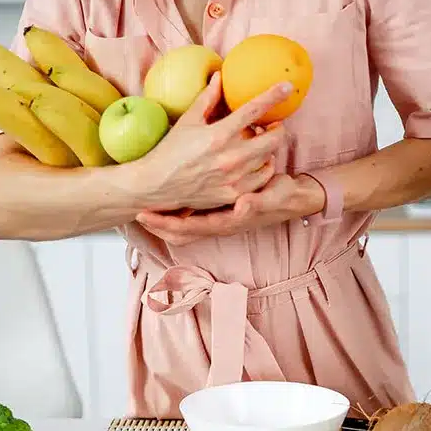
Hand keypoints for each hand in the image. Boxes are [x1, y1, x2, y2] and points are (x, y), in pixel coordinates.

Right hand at [134, 72, 292, 211]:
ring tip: (259, 144)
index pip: (254, 110)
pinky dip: (264, 168)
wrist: (156, 185)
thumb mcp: (188, 121)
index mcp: (219, 134)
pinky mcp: (234, 195)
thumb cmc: (171, 151)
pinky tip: (256, 163)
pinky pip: (262, 179)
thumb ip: (208, 98)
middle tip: (273, 125)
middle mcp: (230, 157)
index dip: (273, 96)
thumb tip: (220, 76)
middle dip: (278, 129)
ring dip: (269, 149)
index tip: (287, 87)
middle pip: (273, 138)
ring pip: (269, 158)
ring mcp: (234, 178)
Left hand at [136, 173, 326, 245]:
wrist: (295, 199)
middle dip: (158, 226)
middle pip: (180, 233)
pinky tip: (168, 202)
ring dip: (165, 221)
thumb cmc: (283, 197)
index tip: (145, 215)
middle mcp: (219, 224)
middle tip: (135, 213)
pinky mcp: (220, 212)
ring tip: (145, 208)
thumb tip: (241, 206)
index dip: (165, 223)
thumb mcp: (272, 197)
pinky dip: (177, 214)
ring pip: (184, 228)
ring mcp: (218, 220)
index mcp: (226, 222)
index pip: (188, 227)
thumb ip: (257, 203)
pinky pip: (192, 218)